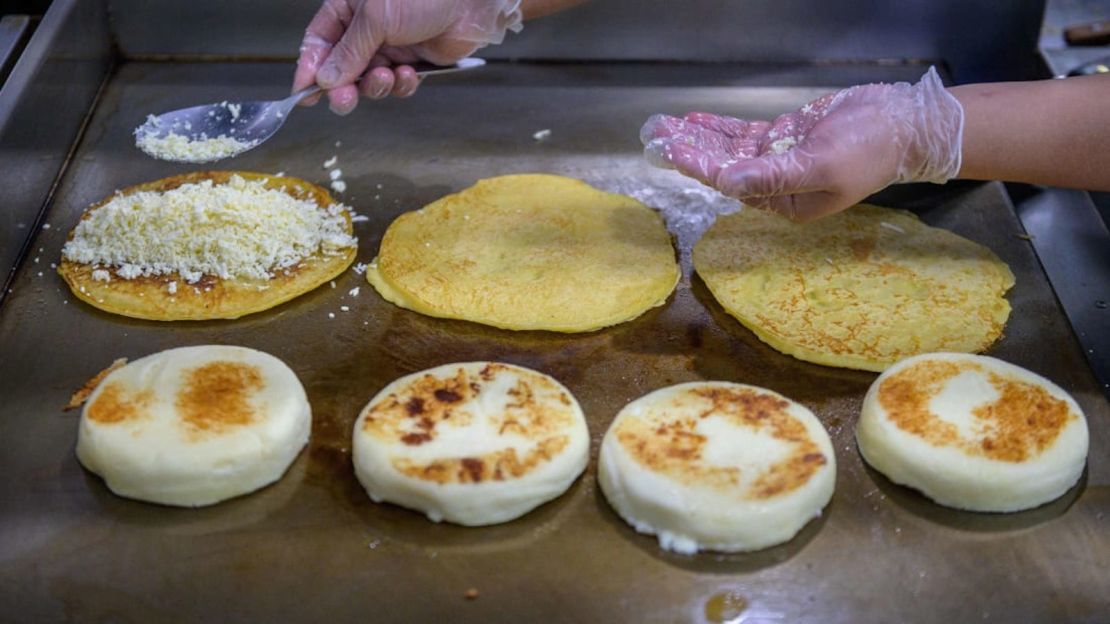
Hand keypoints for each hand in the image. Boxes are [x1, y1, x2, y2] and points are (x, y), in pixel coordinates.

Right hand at [294, 0, 522, 114]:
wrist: (472, 2)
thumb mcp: (376, 18)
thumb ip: (349, 51)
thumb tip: (326, 80)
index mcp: (349, 8)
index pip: (318, 42)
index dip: (309, 68)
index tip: (303, 94)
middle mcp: (367, 28)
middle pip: (341, 67)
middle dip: (342, 87)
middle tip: (344, 101)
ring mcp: (391, 46)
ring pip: (369, 81)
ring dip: (375, 86)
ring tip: (386, 77)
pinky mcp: (414, 61)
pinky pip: (398, 85)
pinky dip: (401, 85)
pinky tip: (409, 74)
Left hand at [640, 68, 963, 220]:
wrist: (904, 124)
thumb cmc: (868, 150)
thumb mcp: (821, 166)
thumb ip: (773, 177)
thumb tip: (727, 182)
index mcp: (786, 202)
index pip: (732, 183)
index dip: (700, 165)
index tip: (672, 150)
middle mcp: (778, 185)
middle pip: (724, 167)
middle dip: (690, 150)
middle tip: (655, 135)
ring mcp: (780, 159)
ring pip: (730, 149)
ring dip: (699, 137)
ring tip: (665, 126)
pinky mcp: (786, 138)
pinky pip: (744, 136)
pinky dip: (720, 128)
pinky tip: (695, 121)